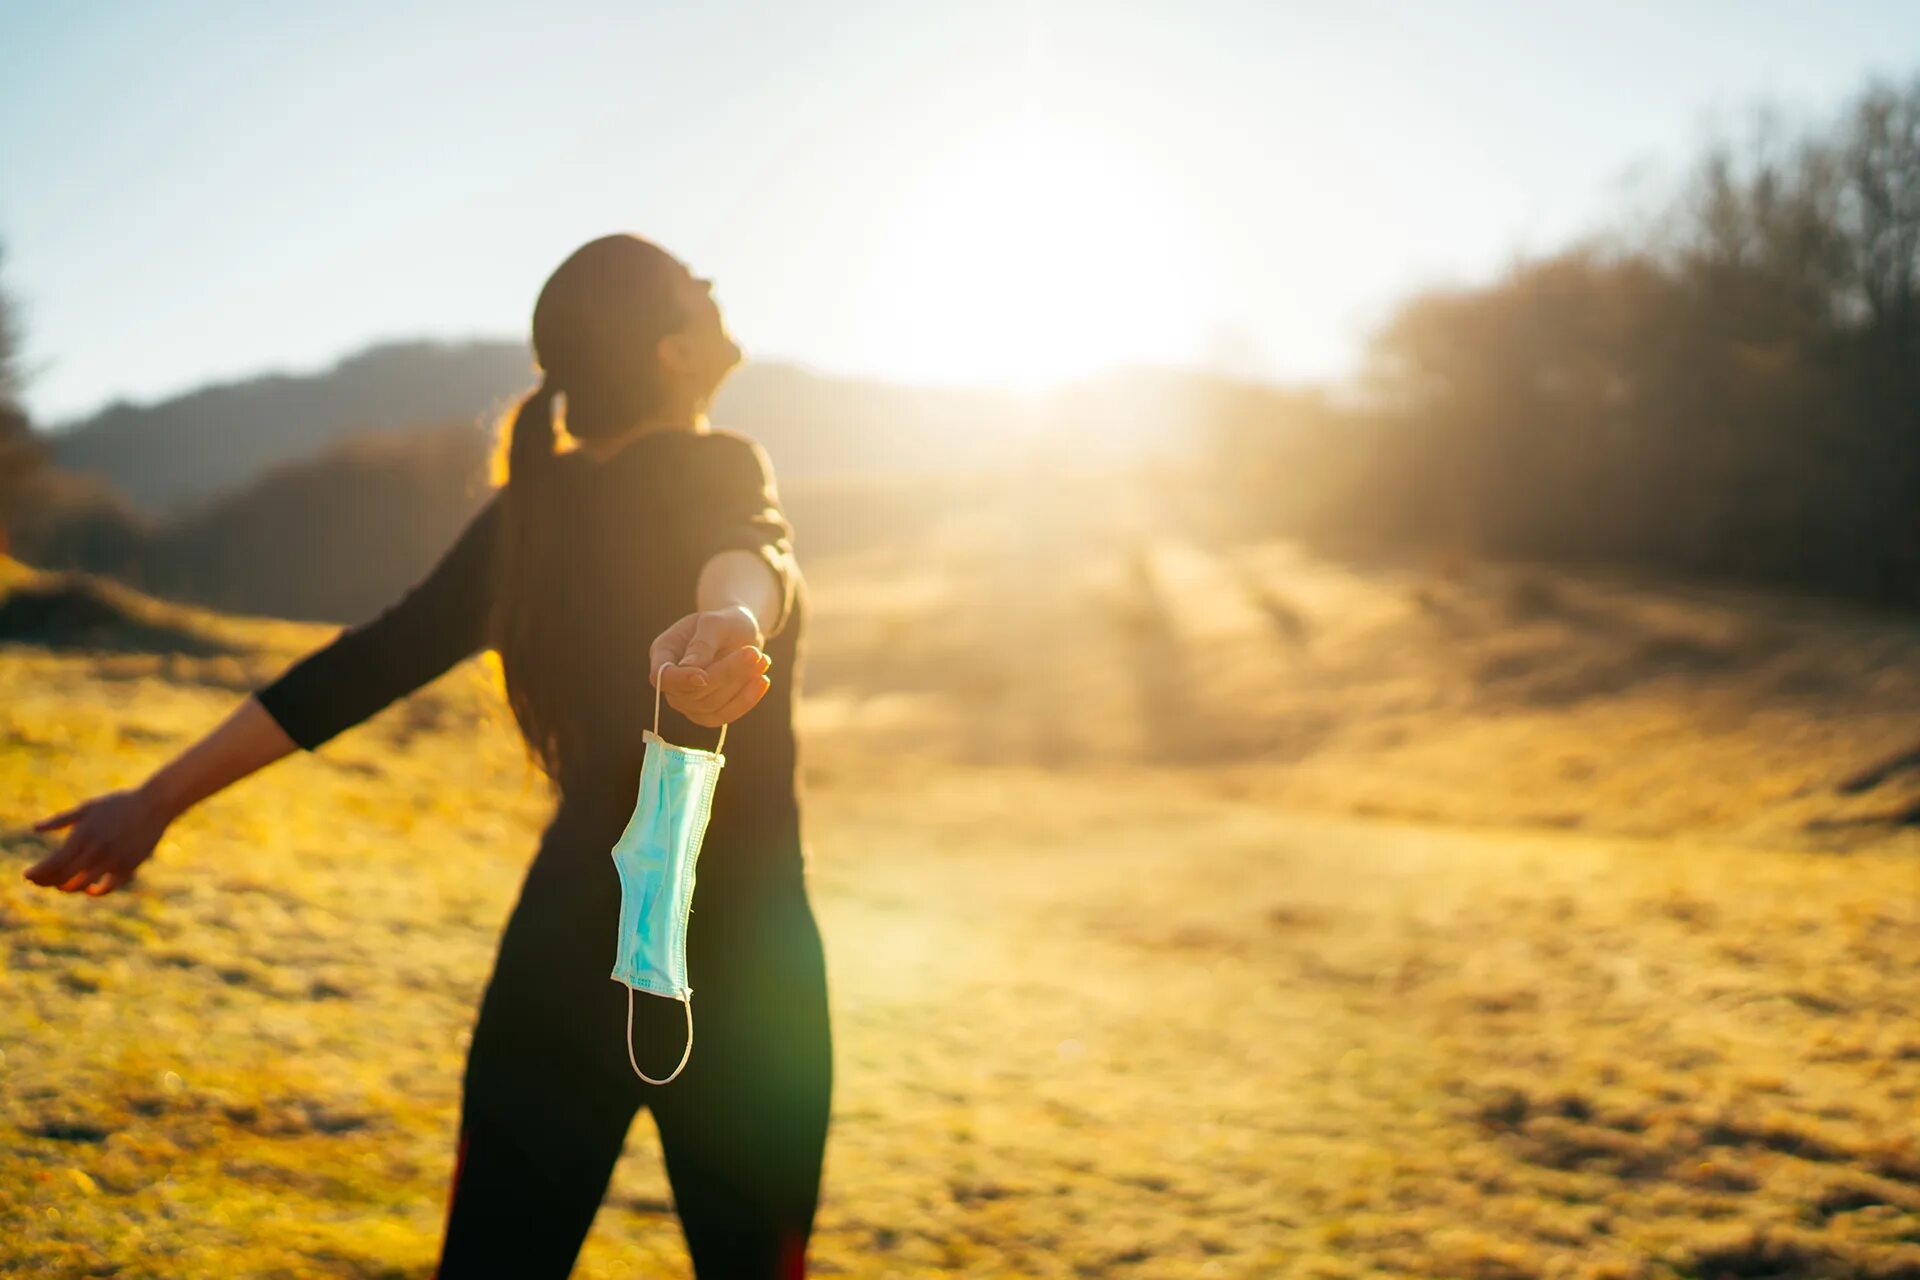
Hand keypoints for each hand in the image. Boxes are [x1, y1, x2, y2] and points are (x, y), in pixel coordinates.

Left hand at [22, 786, 170, 895]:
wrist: (155, 804)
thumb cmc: (118, 803)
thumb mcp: (87, 807)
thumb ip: (60, 820)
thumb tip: (35, 828)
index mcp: (82, 835)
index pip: (52, 864)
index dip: (37, 874)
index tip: (27, 876)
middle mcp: (96, 851)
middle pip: (63, 877)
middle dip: (47, 881)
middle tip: (39, 881)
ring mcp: (113, 861)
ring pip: (81, 885)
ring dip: (67, 887)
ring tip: (61, 884)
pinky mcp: (128, 867)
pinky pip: (107, 887)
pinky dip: (95, 891)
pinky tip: (89, 888)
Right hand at [647, 605, 773, 727]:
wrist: (740, 635)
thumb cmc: (725, 623)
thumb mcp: (715, 622)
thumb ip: (703, 643)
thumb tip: (691, 669)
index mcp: (664, 653)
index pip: (661, 677)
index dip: (681, 681)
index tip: (704, 676)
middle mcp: (672, 682)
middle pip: (691, 693)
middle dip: (725, 675)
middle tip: (754, 653)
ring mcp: (688, 701)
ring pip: (710, 705)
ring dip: (740, 684)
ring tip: (762, 659)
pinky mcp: (709, 713)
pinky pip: (724, 716)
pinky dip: (746, 700)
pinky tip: (762, 681)